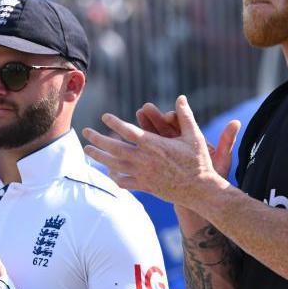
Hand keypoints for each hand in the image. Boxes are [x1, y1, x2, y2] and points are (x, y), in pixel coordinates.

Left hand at [82, 95, 240, 204]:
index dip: (115, 123)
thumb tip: (181, 97)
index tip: (105, 117)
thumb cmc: (199, 162)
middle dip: (98, 139)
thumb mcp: (194, 136)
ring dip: (99, 156)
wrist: (201, 190)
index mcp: (155, 144)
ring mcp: (144, 174)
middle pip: (114, 148)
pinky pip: (125, 182)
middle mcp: (145, 159)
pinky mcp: (146, 187)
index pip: (129, 131)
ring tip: (88, 150)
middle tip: (86, 132)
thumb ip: (185, 116)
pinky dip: (114, 177)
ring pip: (115, 165)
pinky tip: (108, 172)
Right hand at [135, 101, 238, 178]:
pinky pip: (145, 156)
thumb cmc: (213, 180)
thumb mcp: (221, 159)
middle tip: (144, 109)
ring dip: (143, 130)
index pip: (180, 124)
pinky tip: (128, 145)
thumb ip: (226, 141)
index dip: (173, 118)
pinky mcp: (157, 167)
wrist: (202, 200)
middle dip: (153, 119)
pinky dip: (137, 150)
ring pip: (151, 140)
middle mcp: (177, 146)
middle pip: (163, 129)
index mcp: (190, 141)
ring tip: (135, 121)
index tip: (169, 117)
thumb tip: (236, 122)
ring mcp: (166, 156)